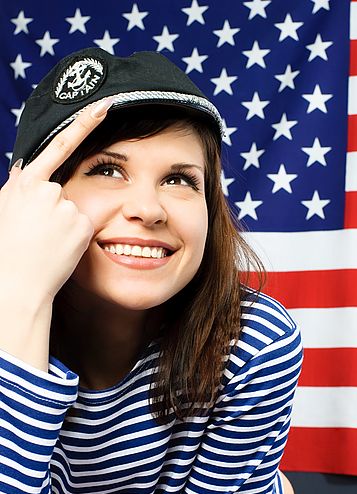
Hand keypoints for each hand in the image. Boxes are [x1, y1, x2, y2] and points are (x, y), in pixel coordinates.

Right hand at [0, 98, 112, 304]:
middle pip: (62, 191)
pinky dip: (74, 237)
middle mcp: (47, 189)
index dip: (85, 123)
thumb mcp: (5, 209)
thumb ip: (19, 187)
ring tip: (45, 243)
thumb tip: (26, 168)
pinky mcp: (83, 224)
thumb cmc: (7, 249)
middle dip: (54, 210)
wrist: (16, 283)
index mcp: (25, 183)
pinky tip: (59, 249)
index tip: (106, 106)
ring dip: (64, 225)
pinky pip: (84, 227)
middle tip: (37, 234)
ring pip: (74, 210)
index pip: (60, 146)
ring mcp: (67, 206)